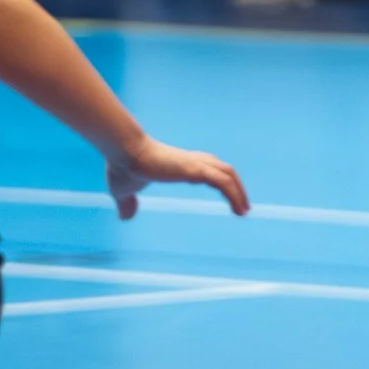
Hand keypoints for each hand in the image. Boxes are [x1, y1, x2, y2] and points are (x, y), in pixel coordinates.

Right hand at [103, 135, 248, 220]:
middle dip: (236, 186)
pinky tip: (238, 208)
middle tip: (242, 206)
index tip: (226, 196)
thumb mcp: (125, 189)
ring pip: (228, 175)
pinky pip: (223, 183)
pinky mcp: (196, 170)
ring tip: (244, 211)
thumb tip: (125, 217)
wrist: (124, 152)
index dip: (219, 181)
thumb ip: (128, 202)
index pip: (209, 169)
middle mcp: (193, 161)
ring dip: (239, 192)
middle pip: (224, 170)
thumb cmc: (123, 166)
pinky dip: (234, 194)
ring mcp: (196, 164)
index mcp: (181, 164)